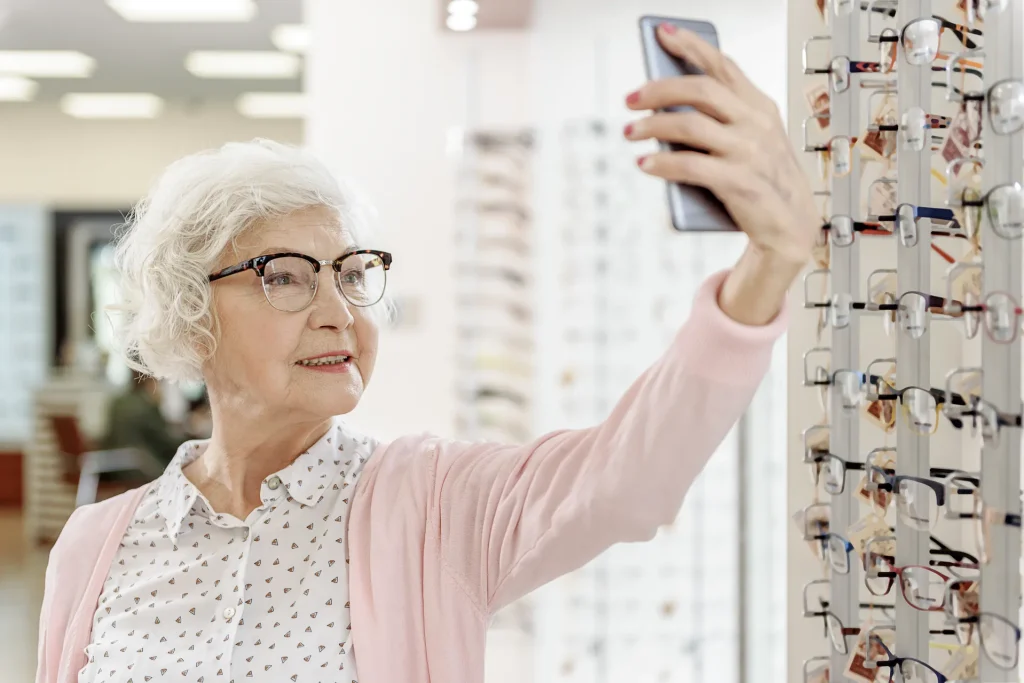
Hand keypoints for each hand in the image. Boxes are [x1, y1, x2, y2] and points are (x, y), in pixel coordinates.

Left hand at [624, 23, 818, 268]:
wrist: (792, 227)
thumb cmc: (764, 181)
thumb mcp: (752, 141)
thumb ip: (721, 120)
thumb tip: (666, 108)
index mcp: (760, 107)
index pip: (722, 66)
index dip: (691, 45)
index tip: (663, 33)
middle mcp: (756, 123)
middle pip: (700, 89)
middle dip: (659, 89)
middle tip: (631, 99)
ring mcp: (749, 151)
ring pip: (689, 125)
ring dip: (652, 126)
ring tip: (631, 132)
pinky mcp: (739, 181)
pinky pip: (689, 165)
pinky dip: (661, 162)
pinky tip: (644, 163)